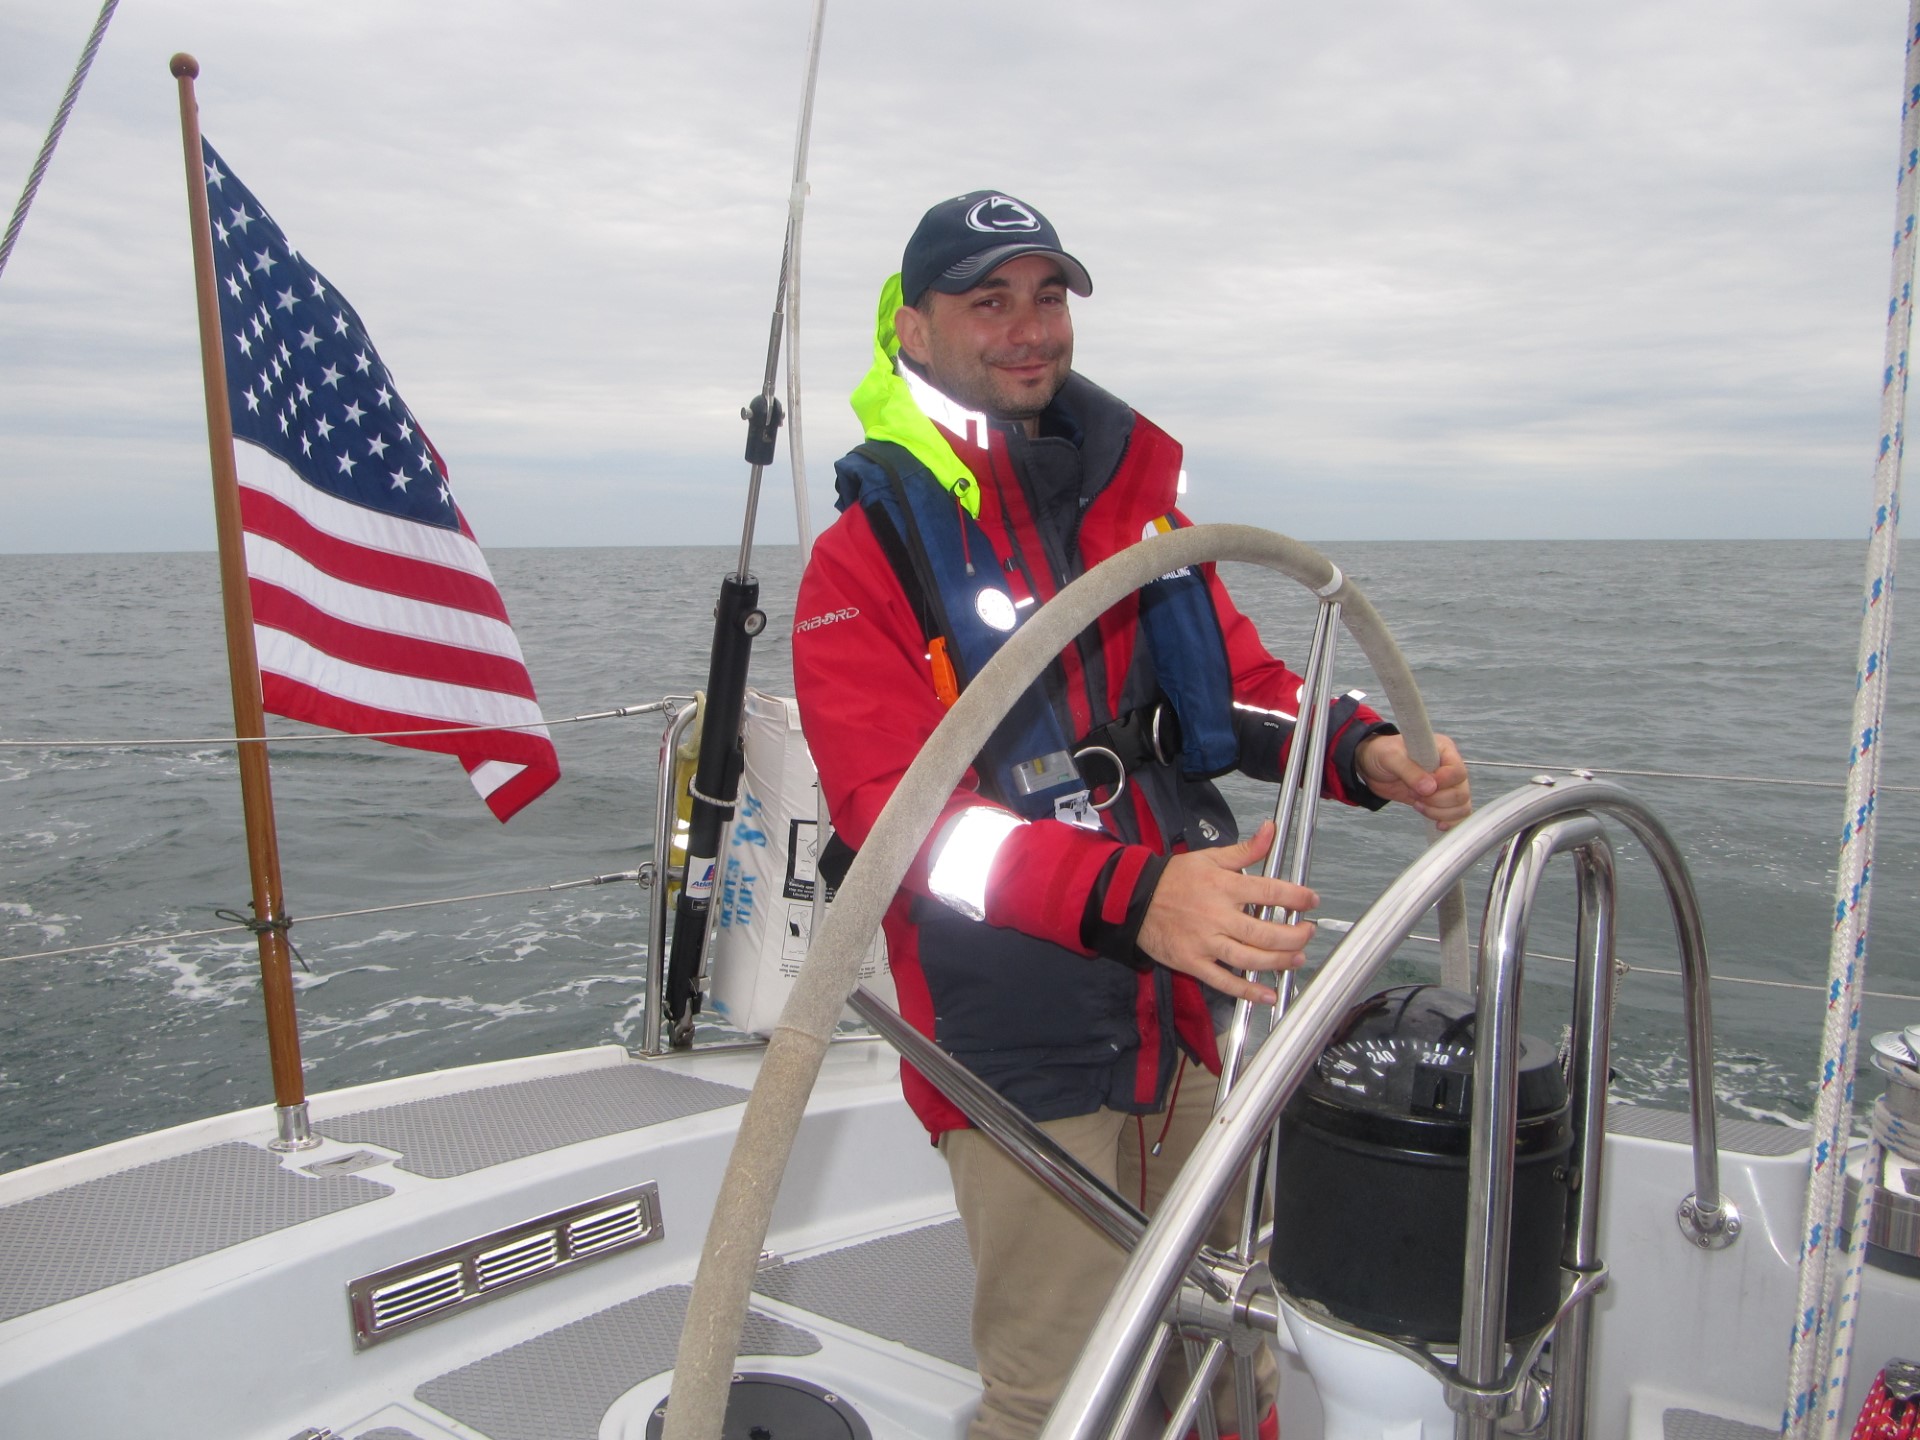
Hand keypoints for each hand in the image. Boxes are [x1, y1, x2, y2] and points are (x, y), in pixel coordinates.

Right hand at [1135, 821, 1318, 1004]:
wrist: (1133, 899)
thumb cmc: (1175, 878)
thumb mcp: (1210, 858)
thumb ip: (1245, 850)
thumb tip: (1271, 830)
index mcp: (1224, 887)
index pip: (1268, 892)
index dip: (1296, 897)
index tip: (1312, 901)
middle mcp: (1218, 916)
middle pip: (1264, 932)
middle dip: (1294, 936)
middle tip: (1308, 933)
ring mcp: (1205, 943)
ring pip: (1249, 958)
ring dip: (1278, 962)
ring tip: (1297, 959)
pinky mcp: (1193, 963)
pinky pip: (1223, 981)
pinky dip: (1247, 991)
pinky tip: (1267, 995)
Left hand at [1355, 732, 1471, 829]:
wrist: (1373, 766)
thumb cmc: (1382, 753)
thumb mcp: (1391, 757)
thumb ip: (1409, 770)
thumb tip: (1430, 788)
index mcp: (1444, 750)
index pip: (1458, 771)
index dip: (1442, 783)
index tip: (1420, 787)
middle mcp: (1450, 767)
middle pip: (1461, 793)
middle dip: (1436, 800)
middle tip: (1413, 794)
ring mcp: (1448, 785)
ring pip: (1461, 806)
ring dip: (1439, 812)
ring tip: (1417, 804)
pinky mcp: (1442, 800)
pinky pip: (1457, 815)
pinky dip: (1450, 822)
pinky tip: (1437, 824)